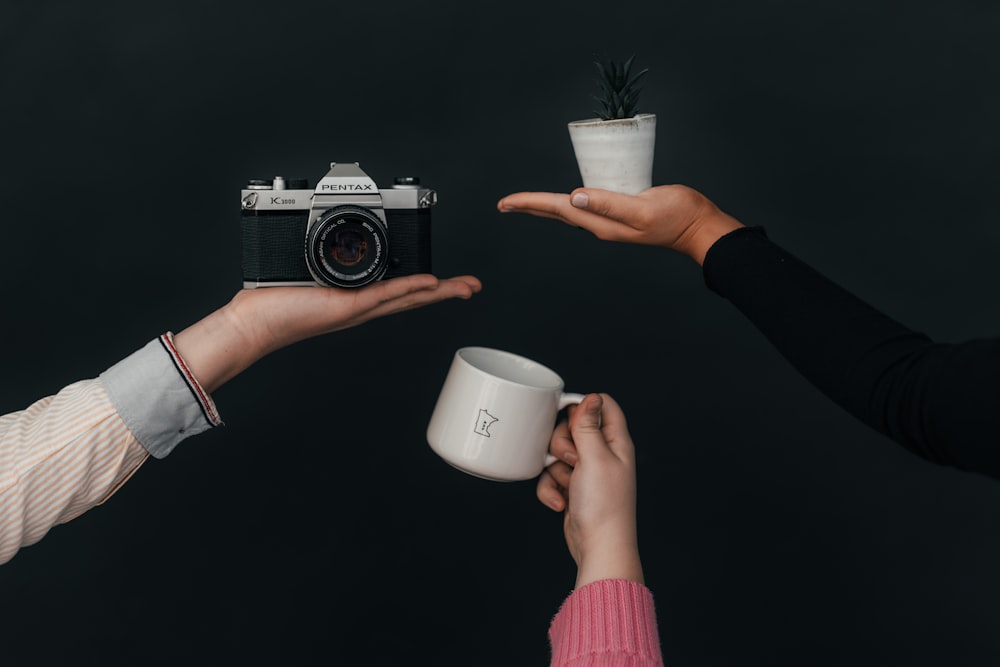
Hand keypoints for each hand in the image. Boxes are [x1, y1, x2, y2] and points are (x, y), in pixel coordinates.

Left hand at [172, 274, 480, 392]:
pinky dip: (410, 288)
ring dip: (439, 292)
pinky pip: (386, 294)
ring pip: (407, 298)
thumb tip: (318, 236)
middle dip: (446, 292)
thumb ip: (319, 259)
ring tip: (464, 287)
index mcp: (355, 298)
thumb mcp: (304, 273)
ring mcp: (357, 307)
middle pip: (413, 297)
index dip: (426, 285)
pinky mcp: (347, 306)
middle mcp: (361, 305)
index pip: (398, 290)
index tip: (446, 278)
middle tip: (471, 286)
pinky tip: (430, 283)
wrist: (254, 323)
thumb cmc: (273, 302)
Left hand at [497, 185, 743, 264]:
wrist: (698, 225)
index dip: (530, 203)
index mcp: (601, 223)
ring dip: (546, 205)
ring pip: (569, 210)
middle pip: (557, 212)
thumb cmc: (676, 216)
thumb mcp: (642, 208)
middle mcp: (600, 223)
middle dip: (530, 207)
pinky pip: (587, 205)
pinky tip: (567, 198)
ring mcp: (610, 219)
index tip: (505, 203)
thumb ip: (609, 203)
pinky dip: (569, 200)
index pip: (557, 209)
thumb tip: (575, 198)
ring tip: (526, 202)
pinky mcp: (620, 211)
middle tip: (504, 204)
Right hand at [537, 393, 643, 588]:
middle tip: (572, 460)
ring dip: (555, 470)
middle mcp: (602, 454)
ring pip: (557, 453)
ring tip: (569, 484)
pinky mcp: (572, 488)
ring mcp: (586, 472)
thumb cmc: (604, 506)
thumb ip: (589, 425)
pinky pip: (551, 477)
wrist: (598, 547)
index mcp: (615, 442)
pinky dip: (551, 489)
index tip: (567, 418)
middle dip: (562, 443)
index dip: (582, 406)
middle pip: (572, 427)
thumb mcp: (595, 457)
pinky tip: (561, 502)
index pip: (602, 405)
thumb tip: (591, 397)